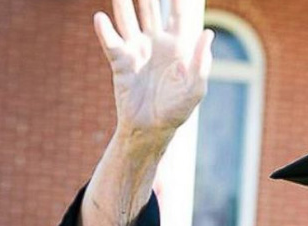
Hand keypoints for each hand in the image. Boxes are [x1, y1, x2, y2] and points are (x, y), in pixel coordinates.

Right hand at [93, 0, 213, 142]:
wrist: (150, 130)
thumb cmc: (176, 111)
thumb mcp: (195, 89)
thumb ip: (202, 61)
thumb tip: (207, 33)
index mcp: (177, 47)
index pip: (178, 14)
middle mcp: (156, 43)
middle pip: (150, 10)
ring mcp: (137, 50)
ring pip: (128, 19)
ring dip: (123, 3)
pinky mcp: (120, 62)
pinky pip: (111, 42)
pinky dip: (105, 30)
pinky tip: (100, 18)